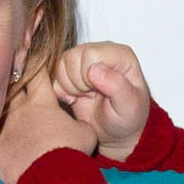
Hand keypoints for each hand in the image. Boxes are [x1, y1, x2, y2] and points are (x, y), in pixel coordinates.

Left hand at [0, 66, 98, 183]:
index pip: (37, 74)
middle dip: (11, 80)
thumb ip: (79, 123)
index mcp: (42, 102)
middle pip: (11, 87)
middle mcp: (20, 110)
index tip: (30, 59)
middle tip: (7, 75)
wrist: (50, 179)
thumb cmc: (70, 153)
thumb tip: (78, 126)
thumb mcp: (86, 134)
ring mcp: (4, 129)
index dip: (34, 65)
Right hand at [52, 42, 151, 161]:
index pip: (90, 54)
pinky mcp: (72, 70)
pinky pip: (54, 75)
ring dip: (69, 87)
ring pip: (61, 64)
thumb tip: (94, 69)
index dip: (88, 77)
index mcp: (120, 54)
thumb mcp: (129, 106)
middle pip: (72, 57)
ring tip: (86, 97)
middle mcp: (101, 51)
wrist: (117, 132)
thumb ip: (116, 86)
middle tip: (92, 96)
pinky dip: (61, 91)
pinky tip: (76, 99)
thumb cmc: (128, 119)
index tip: (100, 93)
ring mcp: (85, 59)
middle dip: (78, 83)